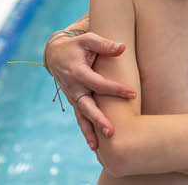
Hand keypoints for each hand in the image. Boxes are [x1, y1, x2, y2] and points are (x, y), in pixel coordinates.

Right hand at [45, 32, 134, 149]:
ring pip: (81, 117)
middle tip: (111, 131)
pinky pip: (80, 118)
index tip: (132, 94)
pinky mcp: (74, 101)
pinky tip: (95, 146)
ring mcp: (73, 97)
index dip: (115, 89)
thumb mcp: (88, 39)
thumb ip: (104, 44)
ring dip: (89, 132)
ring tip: (98, 148)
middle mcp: (73, 88)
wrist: (55, 53)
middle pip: (86, 107)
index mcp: (77, 73)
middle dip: (98, 119)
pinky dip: (86, 131)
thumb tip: (122, 48)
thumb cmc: (77, 45)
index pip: (98, 84)